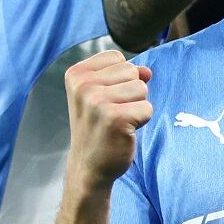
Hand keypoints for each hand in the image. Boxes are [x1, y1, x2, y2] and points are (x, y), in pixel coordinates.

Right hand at [64, 51, 153, 186]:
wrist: (89, 166)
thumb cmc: (97, 128)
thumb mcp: (103, 95)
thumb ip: (124, 77)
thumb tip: (147, 71)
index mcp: (76, 74)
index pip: (117, 58)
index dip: (120, 79)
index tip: (104, 99)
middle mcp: (83, 86)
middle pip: (131, 71)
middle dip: (130, 93)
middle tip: (112, 114)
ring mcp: (97, 102)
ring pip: (141, 88)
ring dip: (136, 106)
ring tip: (118, 122)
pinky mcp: (115, 118)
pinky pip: (147, 108)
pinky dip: (141, 121)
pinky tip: (124, 131)